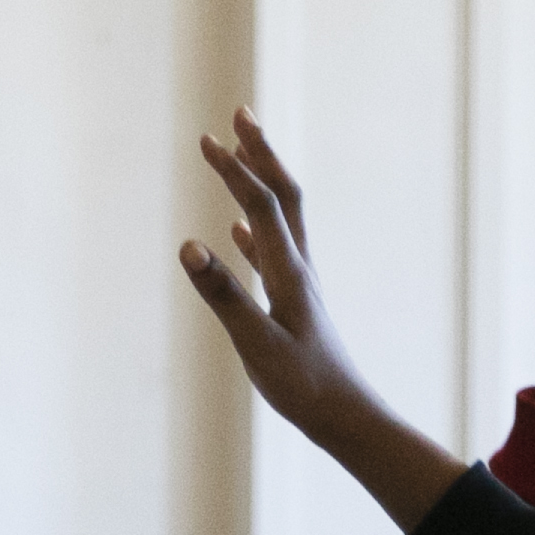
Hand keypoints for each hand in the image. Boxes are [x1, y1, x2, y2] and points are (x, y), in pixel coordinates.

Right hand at [180, 114, 465, 529]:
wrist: (346, 417)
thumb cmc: (304, 386)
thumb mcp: (256, 342)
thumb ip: (223, 293)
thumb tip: (188, 245)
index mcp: (288, 272)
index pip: (259, 205)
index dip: (234, 170)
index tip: (206, 139)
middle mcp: (297, 268)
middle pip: (282, 195)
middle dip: (260, 154)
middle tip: (239, 117)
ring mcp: (296, 284)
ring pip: (280, 218)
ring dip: (259, 181)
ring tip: (240, 156)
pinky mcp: (292, 303)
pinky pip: (272, 252)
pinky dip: (253, 230)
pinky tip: (238, 231)